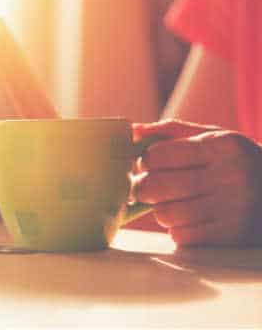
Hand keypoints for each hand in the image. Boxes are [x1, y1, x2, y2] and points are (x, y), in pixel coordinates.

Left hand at [132, 119, 261, 246]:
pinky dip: (178, 229)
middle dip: (143, 188)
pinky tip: (192, 220)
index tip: (148, 164)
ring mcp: (233, 209)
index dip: (145, 161)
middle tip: (148, 187)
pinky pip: (181, 236)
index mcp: (222, 146)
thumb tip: (132, 132)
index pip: (159, 155)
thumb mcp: (213, 138)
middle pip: (157, 186)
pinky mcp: (232, 236)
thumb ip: (171, 131)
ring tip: (176, 203)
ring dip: (161, 210)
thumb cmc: (236, 162)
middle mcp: (230, 176)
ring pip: (165, 214)